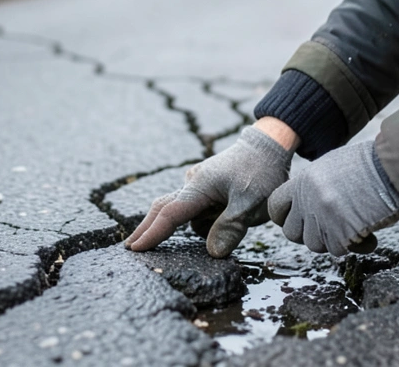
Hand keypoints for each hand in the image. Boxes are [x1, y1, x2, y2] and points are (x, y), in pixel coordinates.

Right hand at [125, 125, 293, 257]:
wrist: (269, 145)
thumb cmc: (261, 172)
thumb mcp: (251, 203)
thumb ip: (230, 228)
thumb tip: (212, 252)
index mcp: (200, 187)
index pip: (170, 214)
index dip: (152, 233)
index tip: (135, 248)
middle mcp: (194, 184)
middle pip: (163, 208)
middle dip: (147, 228)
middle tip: (130, 246)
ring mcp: (200, 184)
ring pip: (186, 213)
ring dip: (191, 225)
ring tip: (227, 220)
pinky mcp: (208, 187)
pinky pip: (197, 208)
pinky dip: (198, 218)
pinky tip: (222, 218)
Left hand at [267, 140, 398, 256]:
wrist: (393, 168)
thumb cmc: (371, 165)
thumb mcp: (333, 166)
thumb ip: (315, 186)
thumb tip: (305, 205)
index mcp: (304, 181)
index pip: (275, 206)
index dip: (285, 217)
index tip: (300, 219)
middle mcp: (308, 199)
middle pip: (292, 233)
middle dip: (309, 234)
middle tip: (330, 228)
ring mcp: (322, 216)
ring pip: (314, 245)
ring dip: (333, 241)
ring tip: (352, 227)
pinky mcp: (340, 232)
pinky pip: (337, 250)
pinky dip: (353, 246)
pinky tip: (368, 235)